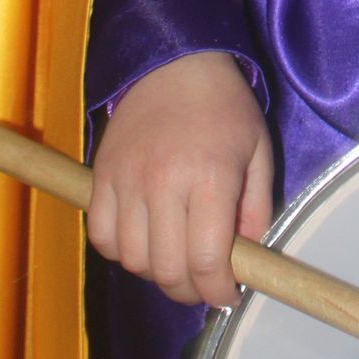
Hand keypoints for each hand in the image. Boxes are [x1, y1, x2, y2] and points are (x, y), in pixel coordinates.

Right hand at [87, 50, 273, 309]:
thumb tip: (245, 257)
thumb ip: (257, 208)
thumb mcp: (258, 152)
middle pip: (167, 270)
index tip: (228, 295)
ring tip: (175, 260)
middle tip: (204, 282)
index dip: (218, 292)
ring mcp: (126, 181)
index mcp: (210, 178)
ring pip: (132, 260)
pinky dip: (120, 250)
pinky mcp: (99, 176)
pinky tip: (143, 240)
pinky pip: (101, 237)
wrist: (174, 62)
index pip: (207, 262)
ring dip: (155, 273)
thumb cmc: (225, 107)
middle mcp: (163, 184)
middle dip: (190, 290)